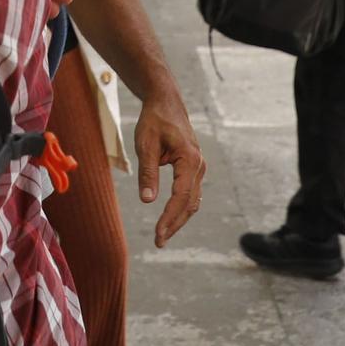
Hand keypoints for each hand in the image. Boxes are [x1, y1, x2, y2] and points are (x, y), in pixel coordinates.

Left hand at [132, 90, 205, 248]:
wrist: (166, 103)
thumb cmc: (154, 121)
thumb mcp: (145, 144)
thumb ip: (148, 173)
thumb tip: (147, 201)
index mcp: (189, 159)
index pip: (180, 196)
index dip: (169, 217)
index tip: (158, 234)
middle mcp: (199, 165)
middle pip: (190, 203)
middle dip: (174, 224)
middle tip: (158, 242)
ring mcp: (198, 167)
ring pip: (192, 201)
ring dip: (178, 219)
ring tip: (162, 236)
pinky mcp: (193, 168)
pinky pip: (190, 193)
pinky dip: (181, 209)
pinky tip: (169, 219)